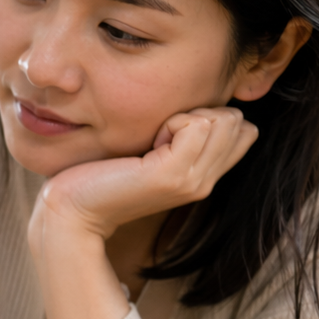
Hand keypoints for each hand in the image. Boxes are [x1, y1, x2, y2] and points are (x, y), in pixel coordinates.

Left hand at [33, 107, 258, 240]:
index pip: (246, 130)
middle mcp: (204, 182)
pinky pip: (196, 123)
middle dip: (199, 113)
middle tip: (157, 138)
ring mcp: (192, 181)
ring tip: (152, 142)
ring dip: (184, 116)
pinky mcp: (171, 175)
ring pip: (223, 118)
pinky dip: (171, 121)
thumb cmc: (103, 175)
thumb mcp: (153, 154)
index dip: (210, 117)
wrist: (72, 209)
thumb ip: (183, 138)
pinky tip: (146, 145)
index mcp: (203, 176)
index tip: (168, 135)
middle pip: (238, 120)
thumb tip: (205, 109)